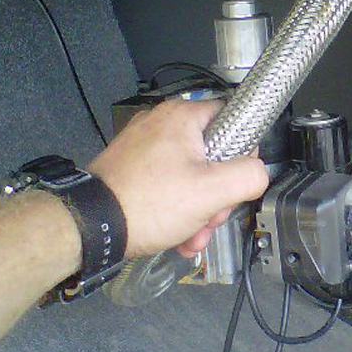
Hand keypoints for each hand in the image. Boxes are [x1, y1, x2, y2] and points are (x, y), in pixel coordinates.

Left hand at [88, 100, 268, 259]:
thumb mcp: (212, 192)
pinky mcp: (132, 168)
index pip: (233, 120)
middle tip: (210, 217)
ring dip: (198, 210)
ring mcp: (143, 146)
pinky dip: (176, 209)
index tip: (236, 181)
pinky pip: (167, 185)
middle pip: (212, 155)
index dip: (243, 154)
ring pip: (191, 175)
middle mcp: (160, 123)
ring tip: (191, 234)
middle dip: (217, 195)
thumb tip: (258, 173)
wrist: (93, 228)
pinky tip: (176, 235)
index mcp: (182, 117)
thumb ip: (248, 176)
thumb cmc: (147, 204)